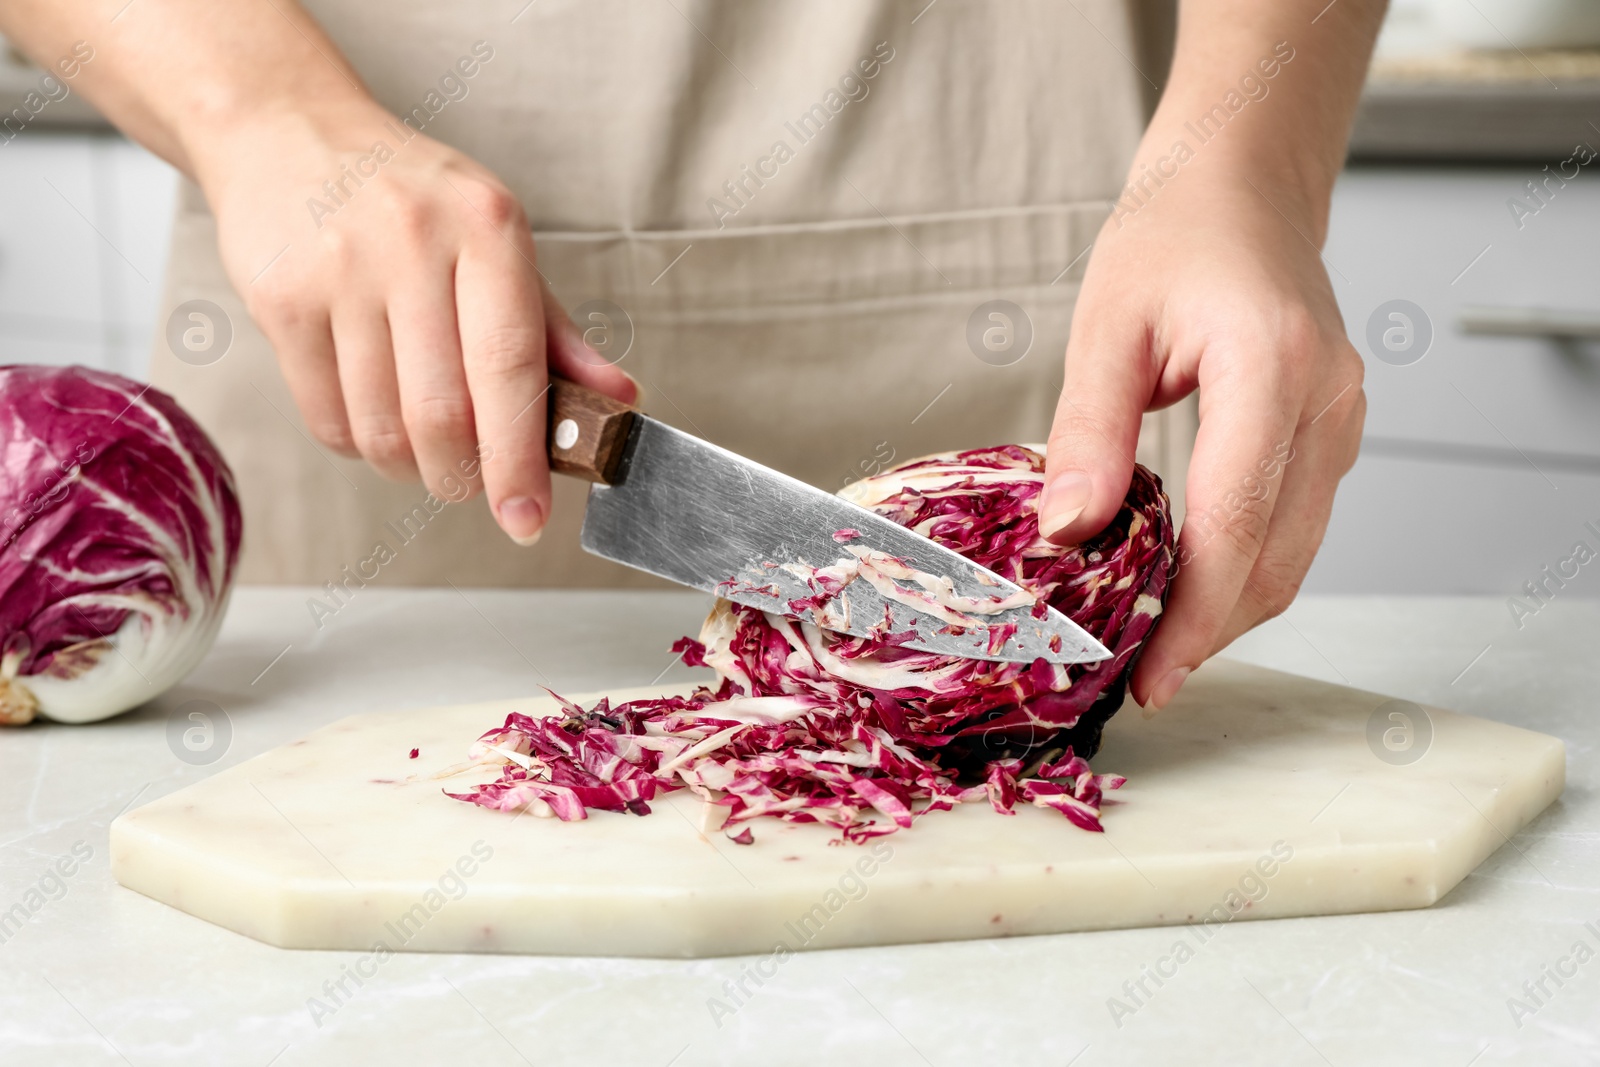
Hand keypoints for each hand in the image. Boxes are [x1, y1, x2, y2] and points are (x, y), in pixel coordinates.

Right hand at [198, 102, 636, 543]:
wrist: (290, 132)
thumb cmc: (412, 199)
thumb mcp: (497, 241)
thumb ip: (555, 332)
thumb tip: (618, 402)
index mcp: (487, 227)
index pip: (510, 367)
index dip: (520, 459)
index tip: (527, 518)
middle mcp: (412, 242)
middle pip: (442, 415)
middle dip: (464, 477)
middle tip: (473, 483)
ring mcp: (339, 270)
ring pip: (381, 429)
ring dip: (409, 467)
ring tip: (422, 445)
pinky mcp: (279, 299)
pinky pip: (326, 419)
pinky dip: (358, 444)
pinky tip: (372, 411)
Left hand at [1040, 169, 1364, 709]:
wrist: (1241, 184)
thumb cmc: (1172, 234)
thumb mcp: (1106, 326)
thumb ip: (1088, 433)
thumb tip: (1067, 533)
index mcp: (1273, 367)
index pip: (1237, 523)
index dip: (1194, 615)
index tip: (1150, 677)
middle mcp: (1327, 401)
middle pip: (1277, 556)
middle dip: (1210, 631)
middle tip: (1142, 679)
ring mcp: (1343, 417)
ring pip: (1295, 552)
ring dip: (1230, 608)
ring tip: (1158, 645)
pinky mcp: (1333, 429)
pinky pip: (1295, 522)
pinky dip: (1245, 566)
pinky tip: (1189, 584)